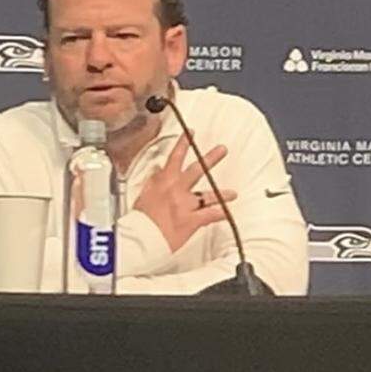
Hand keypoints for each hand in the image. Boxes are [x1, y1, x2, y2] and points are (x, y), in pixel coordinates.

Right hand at [133, 133, 237, 251]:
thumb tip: (157, 170)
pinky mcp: (192, 220)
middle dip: (210, 158)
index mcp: (163, 181)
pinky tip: (229, 213)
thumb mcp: (142, 194)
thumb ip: (153, 181)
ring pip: (209, 194)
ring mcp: (186, 204)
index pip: (175, 157)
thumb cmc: (137, 220)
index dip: (184, 143)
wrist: (139, 238)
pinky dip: (222, 214)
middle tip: (222, 149)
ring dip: (223, 193)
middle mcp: (177, 190)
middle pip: (197, 170)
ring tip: (233, 193)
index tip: (191, 133)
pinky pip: (211, 215)